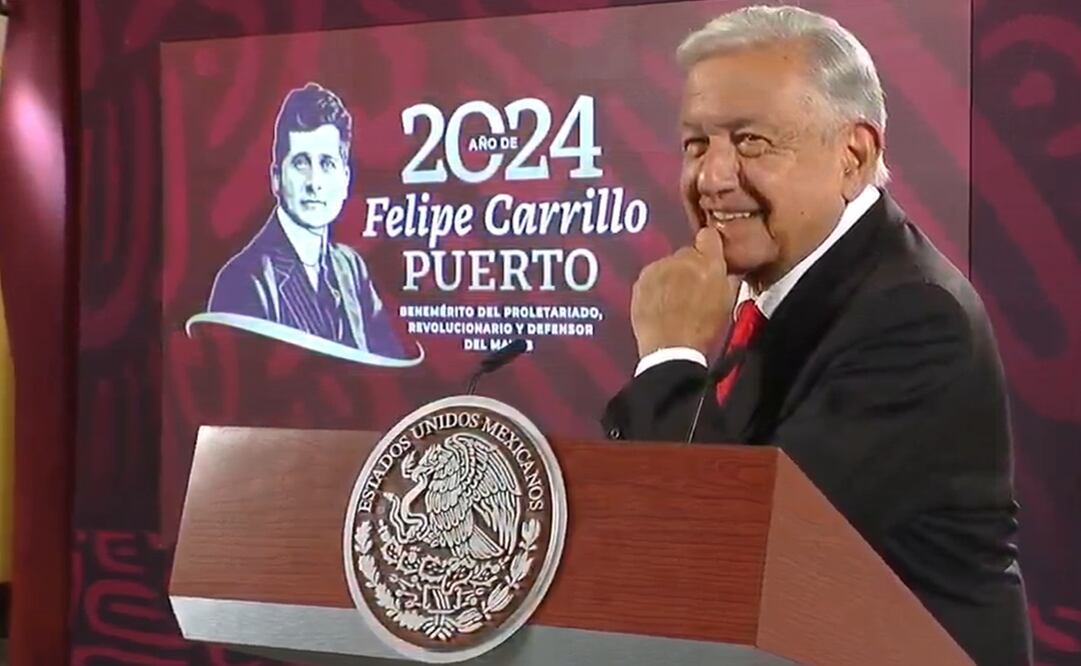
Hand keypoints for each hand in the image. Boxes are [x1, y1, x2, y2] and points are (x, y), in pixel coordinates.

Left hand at [630, 227, 736, 357]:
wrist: (671, 350)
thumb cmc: (702, 330)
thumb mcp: (727, 301)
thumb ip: (726, 276)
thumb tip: (723, 269)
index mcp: (708, 263)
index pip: (709, 236)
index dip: (709, 246)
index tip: (708, 255)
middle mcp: (680, 260)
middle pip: (686, 254)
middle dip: (689, 268)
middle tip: (693, 291)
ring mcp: (657, 269)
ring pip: (666, 266)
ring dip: (671, 278)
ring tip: (675, 304)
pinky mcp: (640, 282)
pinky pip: (651, 278)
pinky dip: (655, 288)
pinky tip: (661, 307)